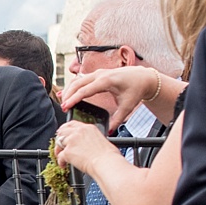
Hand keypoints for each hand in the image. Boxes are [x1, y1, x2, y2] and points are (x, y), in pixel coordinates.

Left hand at [52, 120, 122, 174]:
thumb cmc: (108, 155)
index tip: (63, 133)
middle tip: (60, 145)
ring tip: (60, 156)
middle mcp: (79, 132)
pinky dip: (60, 162)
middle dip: (59, 138)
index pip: (72, 124)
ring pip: (58, 143)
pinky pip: (59, 156)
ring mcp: (72, 141)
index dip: (65, 129)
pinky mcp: (67, 152)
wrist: (106, 163)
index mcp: (88, 128)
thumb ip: (91, 138)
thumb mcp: (101, 140)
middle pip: (62, 131)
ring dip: (58, 150)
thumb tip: (87, 144)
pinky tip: (63, 165)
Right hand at [61, 66, 177, 127]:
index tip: (65, 107)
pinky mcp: (97, 74)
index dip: (73, 99)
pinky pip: (81, 79)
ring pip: (77, 80)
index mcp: (107, 81)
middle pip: (77, 83)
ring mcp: (98, 73)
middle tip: (63, 108)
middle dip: (68, 95)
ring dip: (69, 90)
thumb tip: (110, 131)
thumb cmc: (136, 89)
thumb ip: (118, 119)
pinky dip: (73, 86)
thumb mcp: (128, 106)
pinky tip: (66, 93)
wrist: (143, 77)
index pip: (84, 90)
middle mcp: (100, 75)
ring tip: (64, 102)